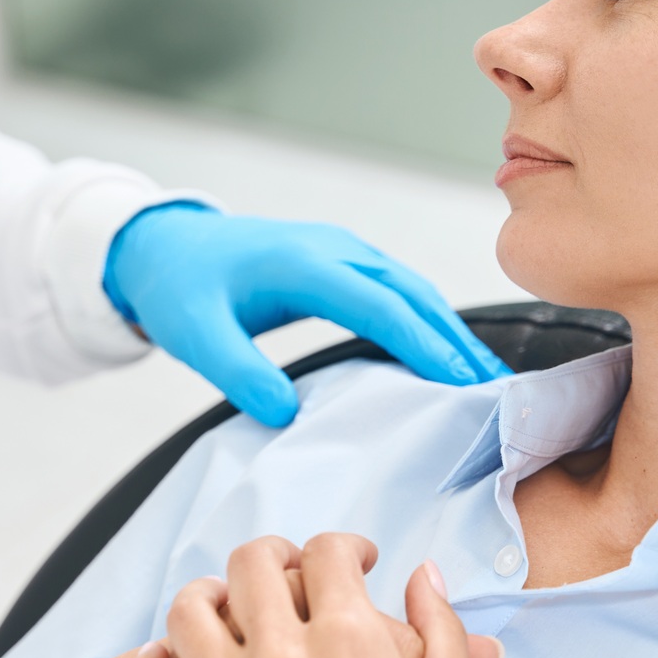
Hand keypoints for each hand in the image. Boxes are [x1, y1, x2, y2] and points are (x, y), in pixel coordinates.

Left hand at [102, 204, 507, 425]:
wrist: (163, 245)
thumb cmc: (178, 289)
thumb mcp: (195, 336)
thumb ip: (238, 373)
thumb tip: (284, 413)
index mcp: (301, 263)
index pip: (377, 305)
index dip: (421, 344)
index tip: (459, 384)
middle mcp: (332, 248)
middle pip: (410, 293)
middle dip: (454, 341)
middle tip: (494, 392)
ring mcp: (340, 250)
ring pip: (411, 288)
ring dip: (448, 330)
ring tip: (483, 379)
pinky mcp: (342, 261)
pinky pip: (397, 288)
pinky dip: (428, 319)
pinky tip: (445, 354)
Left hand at [127, 535, 514, 657]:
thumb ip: (439, 624)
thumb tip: (423, 573)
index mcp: (350, 639)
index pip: (326, 554)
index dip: (343, 547)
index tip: (352, 561)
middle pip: (251, 566)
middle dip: (271, 555)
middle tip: (283, 570)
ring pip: (188, 613)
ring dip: (203, 596)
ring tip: (219, 606)